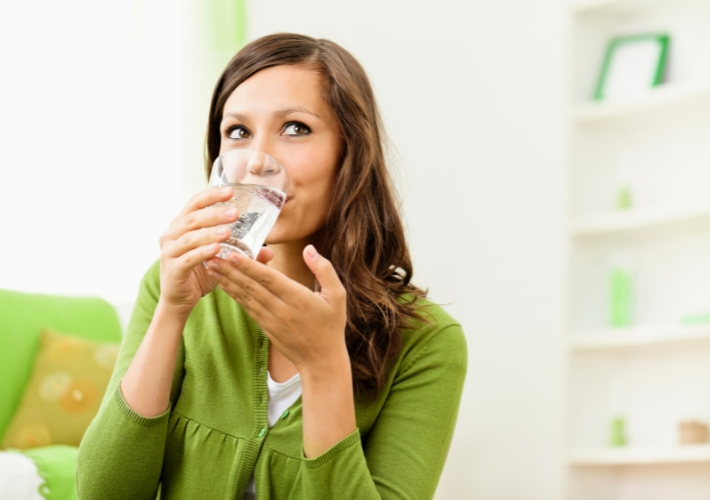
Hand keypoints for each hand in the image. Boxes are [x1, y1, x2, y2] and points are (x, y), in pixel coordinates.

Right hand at [157, 186, 238, 315]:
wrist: (179, 300)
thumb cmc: (199, 274)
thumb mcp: (221, 260)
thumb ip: (242, 253)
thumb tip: (269, 251)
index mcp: (182, 226)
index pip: (195, 203)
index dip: (211, 195)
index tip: (230, 191)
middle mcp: (172, 235)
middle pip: (193, 218)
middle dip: (214, 214)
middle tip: (235, 213)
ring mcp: (170, 252)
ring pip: (189, 237)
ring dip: (209, 233)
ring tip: (228, 232)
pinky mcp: (173, 269)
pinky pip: (188, 258)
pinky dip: (202, 253)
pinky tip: (216, 250)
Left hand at [205, 245, 348, 371]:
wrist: (321, 361)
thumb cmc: (331, 326)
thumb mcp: (338, 295)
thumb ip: (324, 270)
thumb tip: (309, 249)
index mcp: (298, 298)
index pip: (269, 279)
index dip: (249, 266)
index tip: (232, 254)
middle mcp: (281, 309)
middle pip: (252, 286)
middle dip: (230, 270)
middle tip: (211, 255)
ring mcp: (271, 320)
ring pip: (246, 297)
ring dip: (227, 281)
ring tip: (212, 267)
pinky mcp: (266, 328)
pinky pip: (247, 308)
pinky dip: (235, 295)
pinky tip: (224, 284)